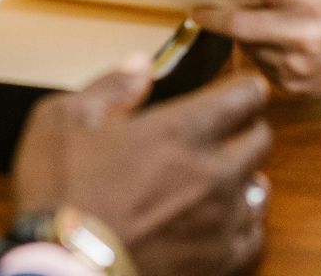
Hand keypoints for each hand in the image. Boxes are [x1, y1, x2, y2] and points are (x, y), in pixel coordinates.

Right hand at [12, 55, 271, 275]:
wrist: (62, 267)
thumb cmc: (59, 195)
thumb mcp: (62, 120)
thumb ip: (110, 87)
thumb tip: (141, 65)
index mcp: (181, 130)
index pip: (245, 96)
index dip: (244, 88)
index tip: (240, 88)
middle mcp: (213, 172)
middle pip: (261, 138)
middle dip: (248, 127)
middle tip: (228, 129)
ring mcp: (220, 220)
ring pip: (260, 187)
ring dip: (244, 177)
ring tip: (222, 176)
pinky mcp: (217, 261)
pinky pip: (252, 235)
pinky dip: (242, 223)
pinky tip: (223, 220)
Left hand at [189, 0, 320, 96]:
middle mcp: (301, 33)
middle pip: (240, 25)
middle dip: (211, 16)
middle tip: (195, 8)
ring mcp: (296, 65)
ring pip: (247, 47)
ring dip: (241, 35)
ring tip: (252, 25)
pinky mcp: (292, 87)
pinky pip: (260, 66)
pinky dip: (258, 53)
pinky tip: (274, 47)